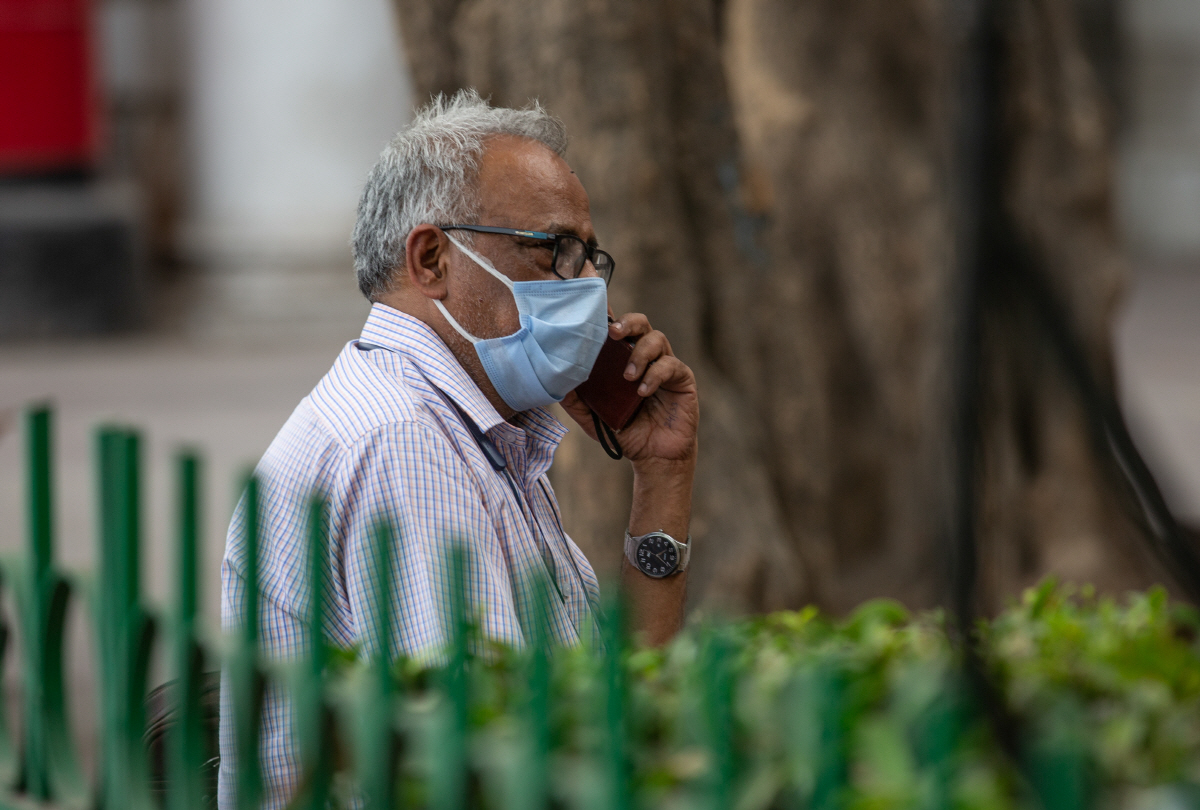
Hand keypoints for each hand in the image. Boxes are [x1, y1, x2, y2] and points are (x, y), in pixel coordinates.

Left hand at [560, 313, 698, 472]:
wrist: (653, 457)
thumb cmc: (625, 431)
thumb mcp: (593, 416)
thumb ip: (576, 400)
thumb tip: (553, 379)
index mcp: (623, 359)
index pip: (617, 330)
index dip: (608, 316)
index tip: (595, 310)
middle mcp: (645, 356)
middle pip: (640, 323)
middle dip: (626, 323)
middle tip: (613, 334)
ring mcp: (665, 365)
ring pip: (657, 339)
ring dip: (639, 353)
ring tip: (627, 376)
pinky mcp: (682, 379)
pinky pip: (670, 365)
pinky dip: (654, 375)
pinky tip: (643, 391)